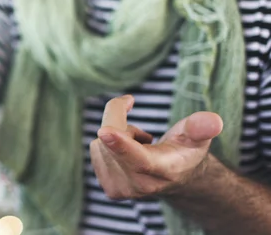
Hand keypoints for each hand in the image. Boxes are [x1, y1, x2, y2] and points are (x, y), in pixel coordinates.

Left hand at [90, 95, 223, 199]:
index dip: (121, 143)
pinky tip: (127, 153)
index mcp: (164, 170)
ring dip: (116, 134)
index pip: (139, 158)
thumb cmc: (185, 150)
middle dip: (120, 120)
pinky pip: (96, 149)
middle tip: (143, 131)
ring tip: (140, 146)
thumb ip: (201, 127)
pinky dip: (108, 144)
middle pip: (112, 138)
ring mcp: (122, 190)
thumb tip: (213, 121)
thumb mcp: (197, 136)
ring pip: (102, 142)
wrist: (177, 178)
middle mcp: (141, 186)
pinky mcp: (109, 188)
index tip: (104, 131)